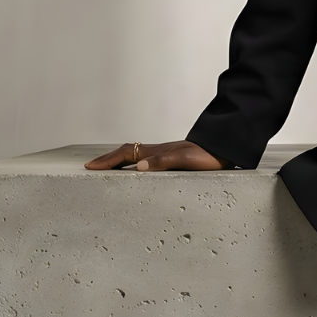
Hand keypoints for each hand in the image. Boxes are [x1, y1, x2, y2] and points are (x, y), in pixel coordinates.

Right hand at [84, 140, 225, 171]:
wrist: (225, 148)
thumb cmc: (208, 156)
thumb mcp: (186, 161)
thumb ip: (163, 162)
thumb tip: (138, 166)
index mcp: (157, 152)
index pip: (125, 154)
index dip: (107, 160)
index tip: (90, 166)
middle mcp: (158, 151)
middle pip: (126, 152)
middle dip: (107, 159)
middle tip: (91, 166)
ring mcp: (165, 153)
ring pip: (135, 154)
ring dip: (118, 160)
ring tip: (107, 167)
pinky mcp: (173, 157)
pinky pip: (145, 158)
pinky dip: (133, 162)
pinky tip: (136, 168)